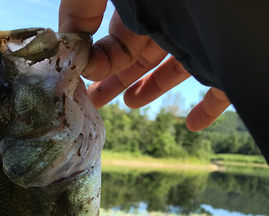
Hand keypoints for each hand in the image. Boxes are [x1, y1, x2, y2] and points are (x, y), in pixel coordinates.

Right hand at [59, 0, 230, 130]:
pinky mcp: (230, 66)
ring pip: (176, 70)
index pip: (119, 39)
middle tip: (95, 100)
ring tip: (132, 104)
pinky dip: (207, 110)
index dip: (101, 61)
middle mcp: (175, 24)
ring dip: (152, 88)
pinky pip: (219, 92)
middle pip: (142, 56)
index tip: (86, 80)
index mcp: (149, 8)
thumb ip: (82, 6)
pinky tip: (193, 125)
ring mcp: (204, 44)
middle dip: (117, 78)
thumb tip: (66, 42)